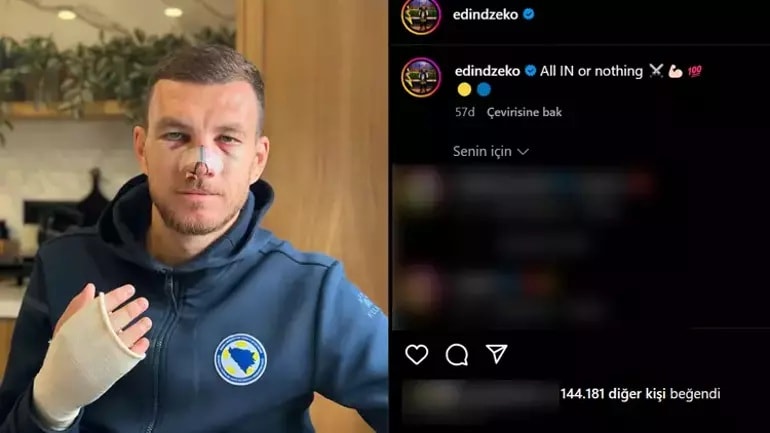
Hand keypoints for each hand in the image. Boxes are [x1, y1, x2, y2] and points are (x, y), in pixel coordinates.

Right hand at [33, 283, 152, 428]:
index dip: (120, 294)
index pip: (107, 303)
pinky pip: (135, 353)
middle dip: (135, 307)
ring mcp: (111, 351)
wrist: (60, 387)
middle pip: (123, 316)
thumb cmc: (61, 354)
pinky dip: (141, 346)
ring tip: (147, 321)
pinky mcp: (119, 366)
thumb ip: (77, 307)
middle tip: (143, 302)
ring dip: (141, 326)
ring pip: (132, 334)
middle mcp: (100, 335)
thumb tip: (91, 288)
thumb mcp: (64, 328)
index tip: (130, 289)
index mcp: (85, 323)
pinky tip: (144, 341)